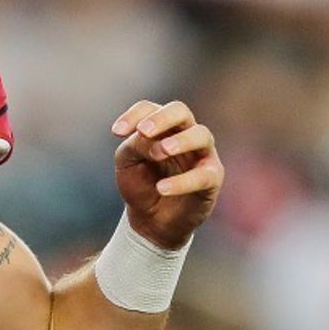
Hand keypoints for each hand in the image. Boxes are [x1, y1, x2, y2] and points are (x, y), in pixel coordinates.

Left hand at [110, 100, 223, 249]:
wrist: (151, 220)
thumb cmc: (141, 184)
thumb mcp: (129, 162)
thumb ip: (136, 145)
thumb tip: (152, 139)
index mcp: (160, 127)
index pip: (149, 108)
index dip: (134, 115)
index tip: (116, 133)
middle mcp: (184, 133)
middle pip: (180, 111)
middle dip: (161, 118)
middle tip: (143, 132)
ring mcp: (201, 153)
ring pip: (201, 134)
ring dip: (180, 141)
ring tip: (161, 152)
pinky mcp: (212, 177)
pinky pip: (204, 175)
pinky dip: (183, 181)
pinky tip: (163, 188)